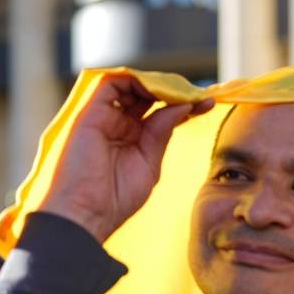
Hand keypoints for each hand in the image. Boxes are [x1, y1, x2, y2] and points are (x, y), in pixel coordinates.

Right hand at [40, 74, 214, 242]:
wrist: (86, 213)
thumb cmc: (115, 198)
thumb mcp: (149, 162)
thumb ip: (162, 132)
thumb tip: (183, 107)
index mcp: (131, 137)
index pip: (158, 111)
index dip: (183, 104)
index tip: (207, 104)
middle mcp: (116, 123)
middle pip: (146, 94)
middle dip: (175, 91)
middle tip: (200, 96)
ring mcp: (102, 116)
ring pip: (130, 84)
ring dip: (158, 84)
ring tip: (181, 94)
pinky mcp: (89, 111)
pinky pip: (111, 82)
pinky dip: (135, 80)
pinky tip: (158, 90)